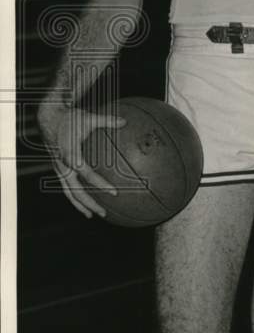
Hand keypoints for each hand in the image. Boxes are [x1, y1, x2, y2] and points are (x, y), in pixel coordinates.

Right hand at [37, 102, 126, 218]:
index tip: (114, 193)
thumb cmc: (70, 117)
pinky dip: (75, 196)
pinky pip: (66, 186)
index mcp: (70, 155)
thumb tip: (125, 121)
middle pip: (75, 191)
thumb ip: (106, 121)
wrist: (48, 118)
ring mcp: (58, 168)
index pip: (87, 174)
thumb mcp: (88, 118)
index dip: (100, 184)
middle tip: (104, 213)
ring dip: (80, 205)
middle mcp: (62, 165)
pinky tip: (87, 201)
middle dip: (89, 203)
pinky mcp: (57, 169)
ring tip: (92, 214)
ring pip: (68, 192)